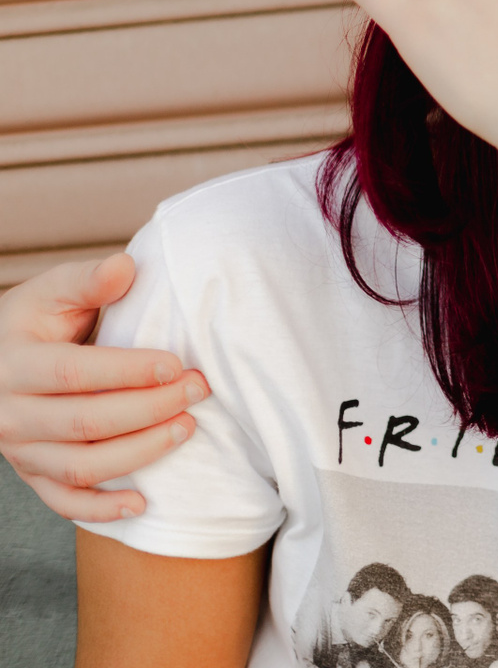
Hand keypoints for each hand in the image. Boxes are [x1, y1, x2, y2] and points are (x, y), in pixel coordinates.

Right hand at [0, 254, 206, 520]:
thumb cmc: (37, 321)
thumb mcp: (53, 292)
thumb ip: (88, 280)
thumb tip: (125, 266)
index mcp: (13, 364)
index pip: (72, 374)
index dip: (127, 371)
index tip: (177, 364)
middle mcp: (9, 413)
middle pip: (83, 422)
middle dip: (149, 409)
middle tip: (199, 389)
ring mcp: (19, 451)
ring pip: (80, 466)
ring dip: (138, 454)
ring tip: (188, 428)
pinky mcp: (33, 474)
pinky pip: (64, 501)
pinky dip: (100, 510)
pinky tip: (143, 504)